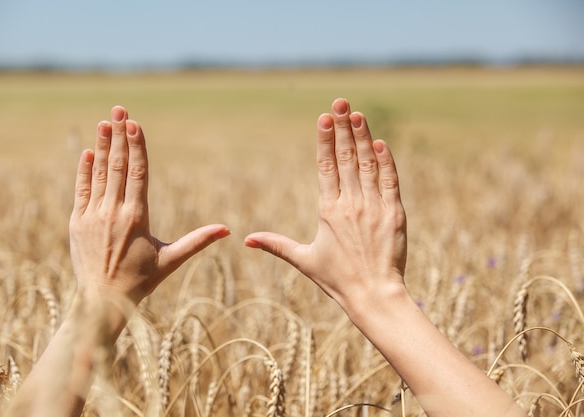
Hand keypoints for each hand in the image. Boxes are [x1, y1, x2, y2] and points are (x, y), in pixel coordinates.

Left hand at [70, 106, 229, 304]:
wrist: (101, 301)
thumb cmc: (141, 280)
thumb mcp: (172, 260)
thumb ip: (198, 241)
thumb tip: (227, 230)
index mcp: (137, 218)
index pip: (137, 173)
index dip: (137, 146)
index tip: (134, 123)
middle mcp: (113, 212)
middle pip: (118, 166)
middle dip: (120, 136)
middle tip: (119, 110)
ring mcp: (92, 216)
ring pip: (99, 174)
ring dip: (102, 147)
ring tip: (104, 124)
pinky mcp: (77, 222)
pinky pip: (81, 190)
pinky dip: (85, 171)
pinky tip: (88, 153)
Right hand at [245, 98, 406, 310]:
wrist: (373, 295)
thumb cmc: (337, 279)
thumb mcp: (304, 260)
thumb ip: (276, 244)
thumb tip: (246, 240)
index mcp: (328, 211)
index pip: (325, 167)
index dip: (325, 140)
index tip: (324, 117)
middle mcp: (350, 204)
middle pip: (346, 158)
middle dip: (343, 128)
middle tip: (341, 103)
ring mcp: (374, 207)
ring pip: (368, 164)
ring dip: (363, 137)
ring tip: (358, 114)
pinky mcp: (394, 213)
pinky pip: (390, 181)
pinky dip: (386, 161)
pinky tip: (380, 143)